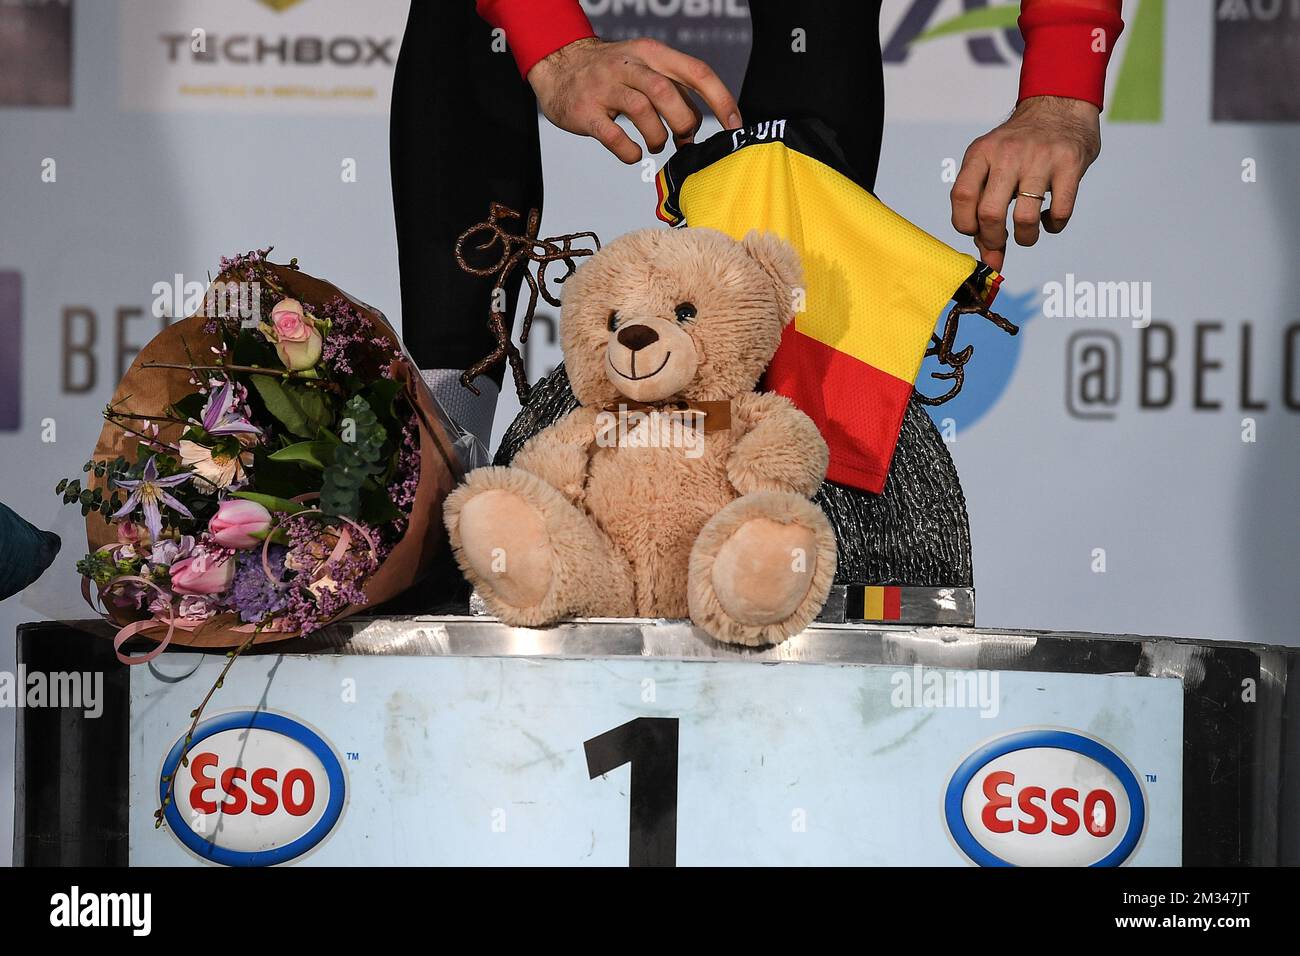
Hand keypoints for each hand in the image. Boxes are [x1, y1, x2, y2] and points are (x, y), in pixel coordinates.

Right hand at [527, 36, 741, 163]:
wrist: (558, 67)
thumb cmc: (610, 75)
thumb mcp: (644, 70)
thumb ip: (672, 95)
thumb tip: (694, 132)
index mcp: (651, 54)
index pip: (695, 72)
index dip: (720, 100)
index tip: (734, 125)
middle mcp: (629, 66)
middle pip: (667, 92)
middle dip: (683, 122)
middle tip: (682, 138)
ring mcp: (605, 87)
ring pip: (642, 111)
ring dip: (657, 137)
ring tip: (655, 145)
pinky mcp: (585, 111)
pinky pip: (614, 136)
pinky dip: (630, 152)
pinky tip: (632, 153)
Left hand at [950, 95, 1100, 271]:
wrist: (1060, 106)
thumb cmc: (1020, 147)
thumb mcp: (992, 162)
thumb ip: (984, 203)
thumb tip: (988, 258)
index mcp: (981, 152)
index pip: (961, 197)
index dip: (965, 225)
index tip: (975, 232)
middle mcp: (1008, 153)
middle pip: (989, 214)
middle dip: (992, 240)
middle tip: (1000, 243)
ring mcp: (1040, 158)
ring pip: (1025, 218)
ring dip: (1025, 238)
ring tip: (1027, 234)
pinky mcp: (1070, 164)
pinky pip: (1060, 213)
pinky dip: (1053, 226)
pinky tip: (1050, 219)